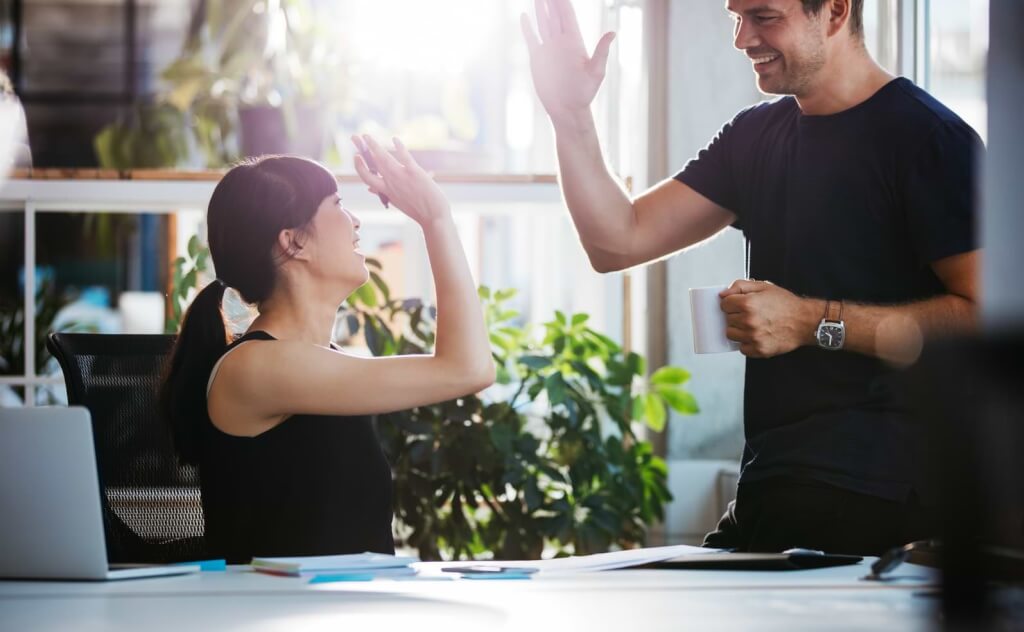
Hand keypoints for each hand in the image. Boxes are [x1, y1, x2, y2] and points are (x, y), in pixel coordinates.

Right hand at [352, 135, 449, 226]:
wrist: (434, 217)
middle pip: (372, 163)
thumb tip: (369, 189)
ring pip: (383, 158)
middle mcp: (390, 183)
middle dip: (362, 149)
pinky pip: (404, 157)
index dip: (359, 166)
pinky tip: (395, 139)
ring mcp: (401, 176)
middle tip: (354, 137)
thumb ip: (381, 193)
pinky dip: (399, 147)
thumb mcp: (396, 202)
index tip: (356, 156)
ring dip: (373, 146)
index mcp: (386, 190)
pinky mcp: (414, 172)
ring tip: (366, 136)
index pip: (366, 177)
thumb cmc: (417, 210)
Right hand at [520, 0, 615, 124]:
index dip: (562, 1)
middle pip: (555, 15)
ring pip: (543, 23)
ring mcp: (549, 49)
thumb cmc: (584, 93)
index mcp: (574, 42)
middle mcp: (561, 43)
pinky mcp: (538, 59)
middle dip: (551, 1)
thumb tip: (612, 33)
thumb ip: (602, 52)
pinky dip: (527, 28)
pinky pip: (532, 39)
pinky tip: (524, 16)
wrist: (567, 109)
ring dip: (540, 9)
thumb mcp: (596, 72)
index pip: (567, 15)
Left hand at [720, 280, 814, 357]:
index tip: (738, 304)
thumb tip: (723, 294)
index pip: (724, 304)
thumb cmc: (787, 305)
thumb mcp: (764, 287)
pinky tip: (756, 335)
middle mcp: (749, 321)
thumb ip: (740, 286)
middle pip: (727, 319)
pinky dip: (746, 343)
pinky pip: (742, 348)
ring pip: (731, 334)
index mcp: (748, 303)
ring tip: (752, 325)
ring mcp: (753, 337)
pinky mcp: (759, 350)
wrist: (805, 322)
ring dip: (738, 330)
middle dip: (736, 316)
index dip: (731, 303)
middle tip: (750, 314)